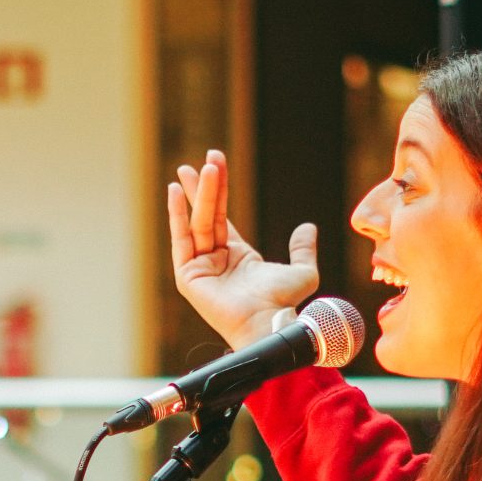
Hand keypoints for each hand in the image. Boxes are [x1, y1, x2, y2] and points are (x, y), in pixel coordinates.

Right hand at [166, 150, 319, 351]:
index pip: (222, 217)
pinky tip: (174, 192)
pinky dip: (176, 216)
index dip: (219, 191)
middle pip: (206, 215)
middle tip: (199, 160)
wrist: (268, 320)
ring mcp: (200, 268)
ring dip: (194, 194)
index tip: (215, 162)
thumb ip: (302, 248)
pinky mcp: (188, 276)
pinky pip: (181, 240)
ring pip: (196, 223)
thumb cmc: (284, 303)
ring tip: (189, 168)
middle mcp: (215, 261)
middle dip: (202, 187)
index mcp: (237, 257)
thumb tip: (307, 226)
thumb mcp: (302, 271)